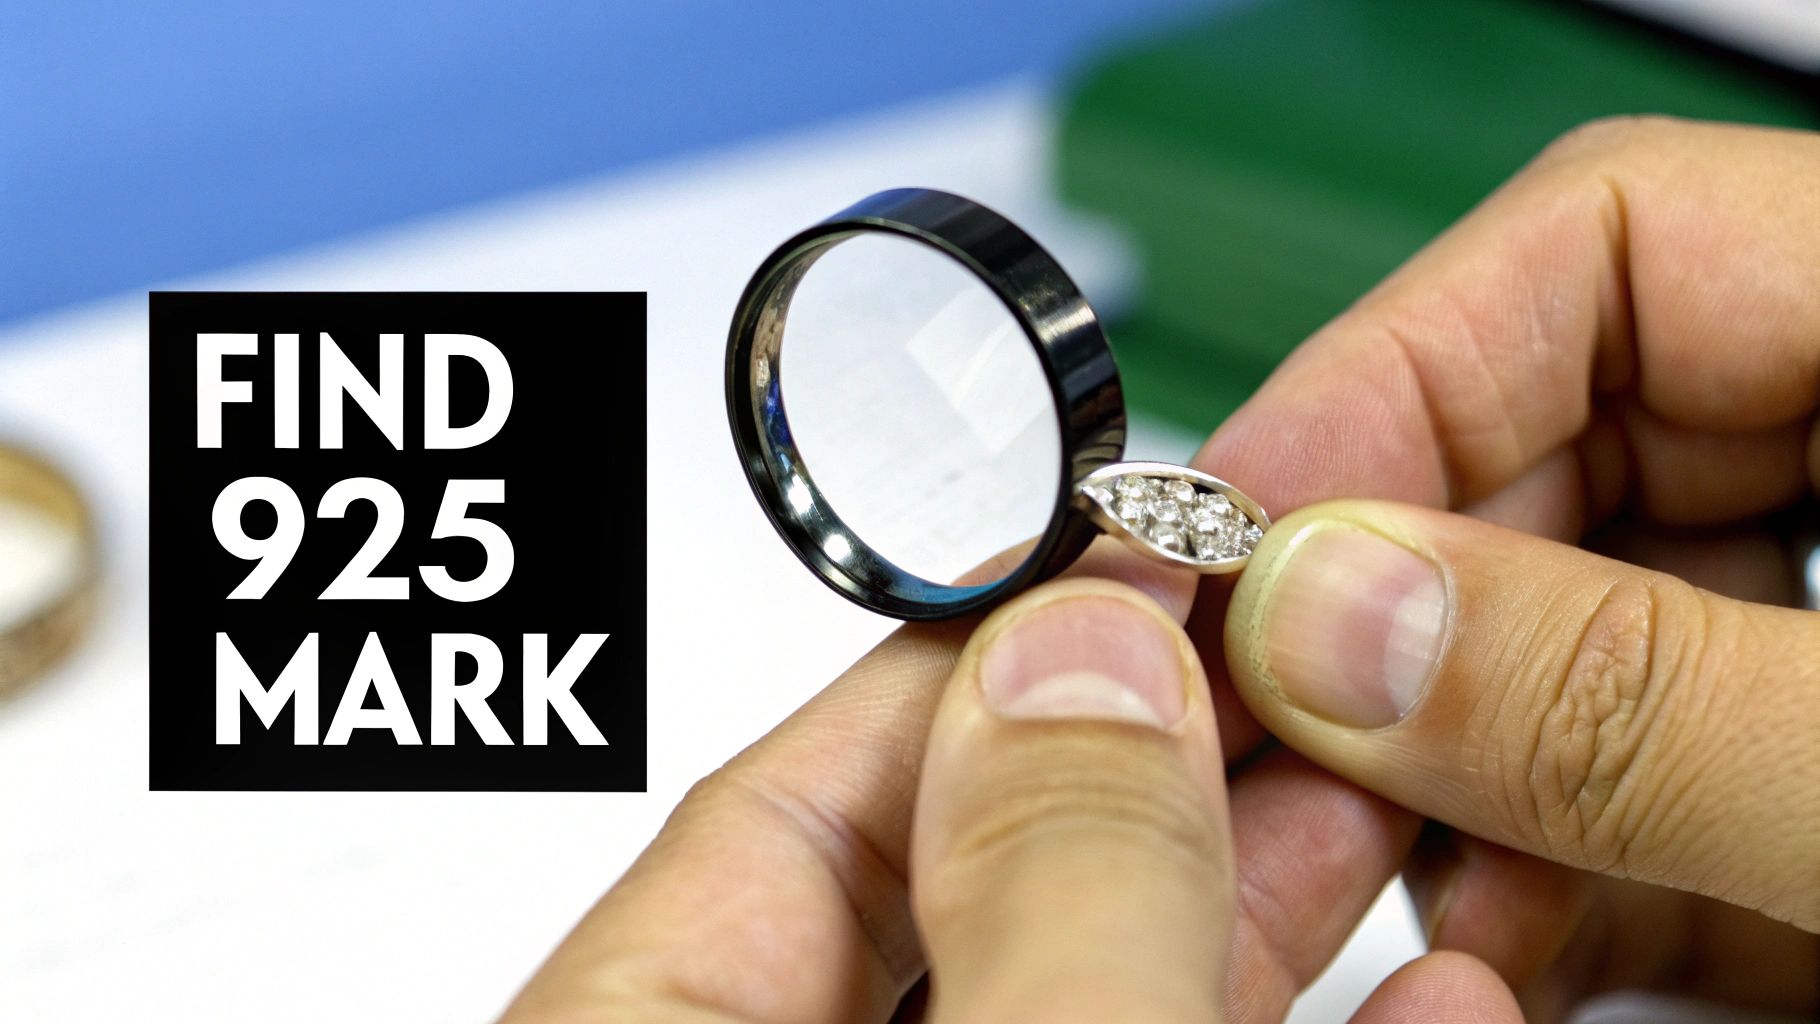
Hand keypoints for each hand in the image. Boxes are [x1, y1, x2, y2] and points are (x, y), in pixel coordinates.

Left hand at [498, 548, 1518, 1021]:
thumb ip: (1044, 898)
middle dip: (1156, 774)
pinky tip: (1425, 991)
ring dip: (1257, 904)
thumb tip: (1078, 665)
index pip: (785, 807)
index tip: (1139, 578)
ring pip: (1089, 1003)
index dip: (981, 668)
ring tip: (1385, 794)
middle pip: (961, 898)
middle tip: (1297, 665)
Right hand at [1199, 117, 1818, 1017]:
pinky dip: (1540, 888)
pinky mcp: (1815, 803)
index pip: (1606, 248)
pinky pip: (1639, 805)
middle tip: (1245, 748)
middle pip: (1545, 473)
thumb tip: (1333, 624)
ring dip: (1435, 790)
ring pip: (1560, 660)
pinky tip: (1482, 955)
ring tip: (1341, 885)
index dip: (1383, 376)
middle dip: (1380, 636)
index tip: (1228, 539)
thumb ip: (1633, 694)